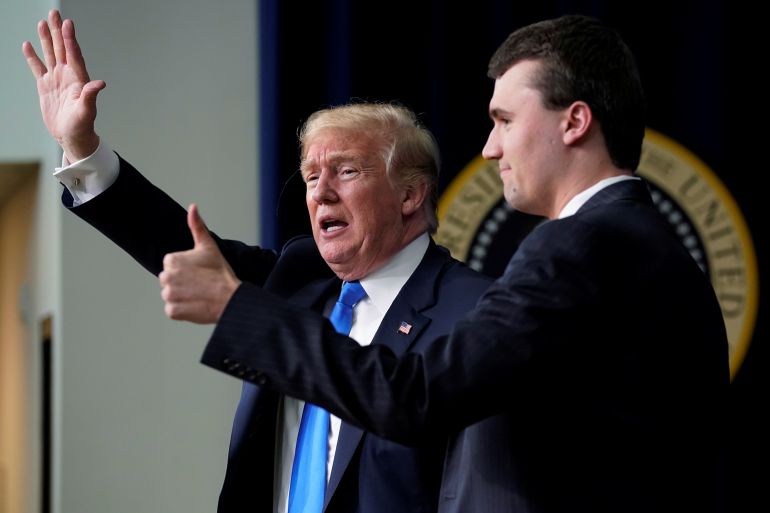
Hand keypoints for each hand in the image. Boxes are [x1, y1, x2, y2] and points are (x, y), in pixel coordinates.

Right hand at [22, 10, 104, 160]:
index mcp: (78, 80)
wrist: (72, 137)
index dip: (71, 40)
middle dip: (58, 31)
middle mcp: (68, 76)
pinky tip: (28, 45)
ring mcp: (56, 80)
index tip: (68, 24)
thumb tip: (100, 83)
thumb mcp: (87, 112)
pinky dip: (33, 57)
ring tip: (43, 23)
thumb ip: (91, 96)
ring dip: (47, 39)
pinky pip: (38, 68)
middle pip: (62, 49)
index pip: (74, 55)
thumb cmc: (82, 127)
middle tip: (54, 13)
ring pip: (50, 54)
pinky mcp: (46, 86)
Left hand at [159, 205, 241, 323]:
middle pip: (169, 280)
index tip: (199, 273)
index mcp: (171, 260)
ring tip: (198, 295)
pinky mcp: (172, 311)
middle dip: (182, 282)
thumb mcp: (209, 246)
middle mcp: (165, 277)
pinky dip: (182, 309)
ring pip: (171, 295)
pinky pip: (172, 310)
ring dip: (182, 296)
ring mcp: (168, 295)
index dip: (186, 270)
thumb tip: (192, 206)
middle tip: (200, 284)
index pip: (172, 266)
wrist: (230, 298)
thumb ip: (197, 226)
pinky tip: (196, 305)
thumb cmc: (221, 272)